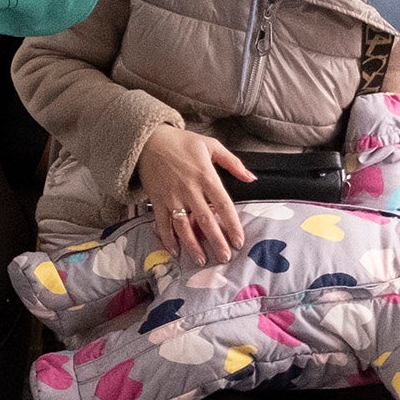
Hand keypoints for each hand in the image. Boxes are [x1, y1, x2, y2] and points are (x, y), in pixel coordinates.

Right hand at [134, 125, 252, 265]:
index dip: (232, 225)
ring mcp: (171, 196)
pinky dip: (167, 239)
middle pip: (205, 220)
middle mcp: (189, 189)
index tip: (239, 242)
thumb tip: (252, 178)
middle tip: (225, 258)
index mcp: (206, 176)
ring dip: (193, 245)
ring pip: (183, 226)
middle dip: (216, 241)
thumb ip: (233, 163)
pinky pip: (162, 223)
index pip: (223, 205)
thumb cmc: (182, 142)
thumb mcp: (211, 145)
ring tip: (202, 261)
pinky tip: (175, 252)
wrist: (147, 139)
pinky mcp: (156, 200)